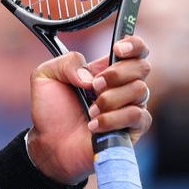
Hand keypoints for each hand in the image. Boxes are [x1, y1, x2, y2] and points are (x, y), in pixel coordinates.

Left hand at [25, 36, 153, 184]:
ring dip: (111, 99)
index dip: (134, 44)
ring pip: (140, 90)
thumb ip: (66, 63)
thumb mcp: (46, 76)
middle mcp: (123, 86)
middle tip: (93, 87)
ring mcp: (131, 107)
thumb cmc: (51, 110)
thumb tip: (91, 76)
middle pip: (142, 67)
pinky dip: (113, 119)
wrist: (50, 143)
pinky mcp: (133, 129)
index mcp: (106, 69)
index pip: (136, 49)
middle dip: (116, 74)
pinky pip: (137, 116)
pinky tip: (94, 125)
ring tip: (90, 111)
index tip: (118, 49)